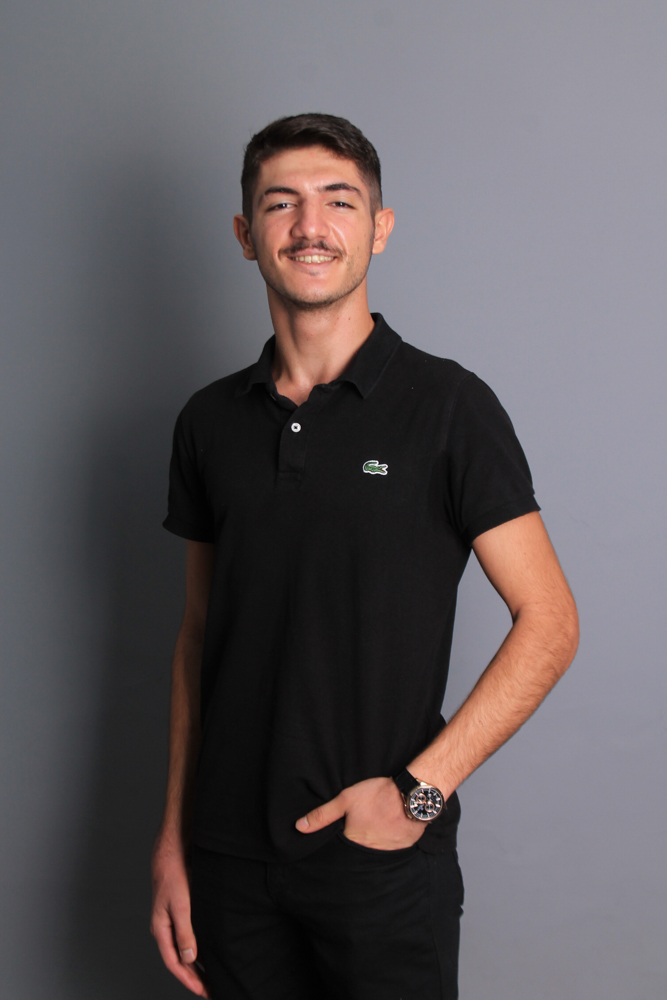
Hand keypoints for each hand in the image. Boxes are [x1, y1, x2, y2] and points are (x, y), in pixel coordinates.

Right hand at [150, 840, 209, 997]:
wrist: (173, 850)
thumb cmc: (174, 876)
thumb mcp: (181, 906)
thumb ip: (184, 932)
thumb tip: (189, 958)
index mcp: (161, 930)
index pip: (174, 963)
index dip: (189, 979)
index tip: (203, 992)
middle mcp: (165, 928)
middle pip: (179, 960)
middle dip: (194, 977)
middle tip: (211, 990)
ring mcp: (172, 919)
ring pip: (184, 949)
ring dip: (196, 964)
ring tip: (211, 976)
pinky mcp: (181, 910)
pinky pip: (189, 936)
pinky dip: (199, 947)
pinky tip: (209, 951)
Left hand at [295, 776, 425, 850]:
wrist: (411, 794)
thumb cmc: (377, 794)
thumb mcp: (345, 799)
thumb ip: (322, 815)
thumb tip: (299, 827)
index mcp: (353, 842)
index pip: (340, 851)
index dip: (339, 843)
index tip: (340, 837)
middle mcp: (369, 852)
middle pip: (358, 853)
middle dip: (356, 846)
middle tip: (361, 829)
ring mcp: (388, 851)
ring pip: (375, 852)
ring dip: (373, 845)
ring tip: (375, 829)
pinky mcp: (403, 847)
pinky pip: (392, 850)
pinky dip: (389, 842)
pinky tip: (389, 830)